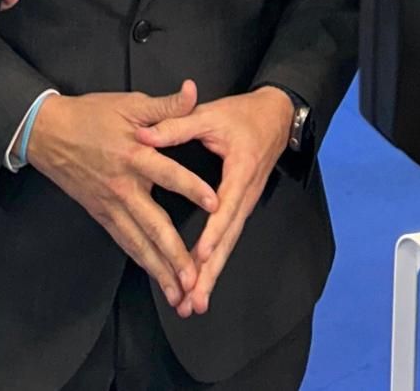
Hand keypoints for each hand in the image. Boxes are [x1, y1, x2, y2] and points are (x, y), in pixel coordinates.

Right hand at [28, 84, 218, 308]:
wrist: (47, 133)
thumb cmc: (91, 115)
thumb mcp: (130, 103)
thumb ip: (165, 105)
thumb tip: (194, 90)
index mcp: (134, 155)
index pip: (168, 175)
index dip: (192, 188)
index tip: (216, 204)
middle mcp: (123, 187)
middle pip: (152, 225)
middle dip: (174, 253)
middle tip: (193, 276)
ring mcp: (110, 205)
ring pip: (138, 242)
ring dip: (158, 268)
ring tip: (178, 291)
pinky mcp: (101, 214)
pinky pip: (124, 241)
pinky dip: (140, 260)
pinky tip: (155, 276)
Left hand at [136, 87, 294, 315]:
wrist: (276, 116)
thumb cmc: (244, 115)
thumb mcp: (210, 115)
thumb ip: (177, 125)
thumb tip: (143, 135)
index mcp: (240, 172)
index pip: (226, 207)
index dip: (212, 233)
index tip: (199, 256)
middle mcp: (246, 195)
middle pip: (228, 239)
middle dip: (211, 272)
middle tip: (193, 300)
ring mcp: (245, 205)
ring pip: (228, 245)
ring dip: (211, 275)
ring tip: (194, 304)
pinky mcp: (240, 208)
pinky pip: (227, 239)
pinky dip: (214, 263)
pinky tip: (202, 282)